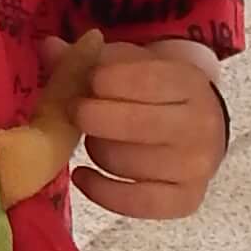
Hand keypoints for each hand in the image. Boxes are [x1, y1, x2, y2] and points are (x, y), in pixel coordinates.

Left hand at [71, 36, 228, 220]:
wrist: (198, 126)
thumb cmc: (155, 91)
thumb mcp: (129, 64)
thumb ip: (88, 58)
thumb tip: (48, 47)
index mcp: (190, 83)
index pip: (144, 80)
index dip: (103, 79)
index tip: (89, 81)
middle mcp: (201, 126)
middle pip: (134, 124)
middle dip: (92, 115)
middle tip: (76, 111)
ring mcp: (197, 167)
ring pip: (125, 162)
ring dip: (96, 150)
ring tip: (93, 138)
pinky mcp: (186, 200)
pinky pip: (134, 202)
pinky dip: (101, 191)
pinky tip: (82, 174)